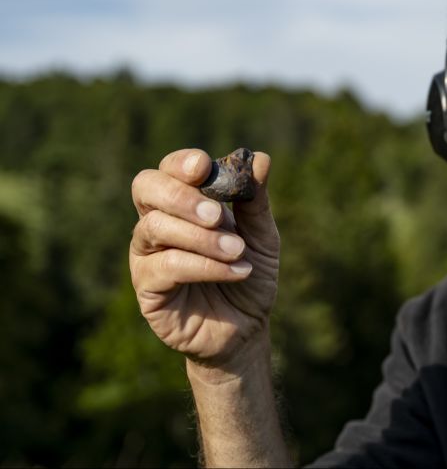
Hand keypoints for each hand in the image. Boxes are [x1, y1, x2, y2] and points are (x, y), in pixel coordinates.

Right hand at [129, 149, 279, 374]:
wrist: (247, 328)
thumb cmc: (249, 274)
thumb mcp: (262, 236)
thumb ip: (256, 200)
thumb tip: (260, 158)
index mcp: (182, 204)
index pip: (168, 170)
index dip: (181, 163)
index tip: (204, 167)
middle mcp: (157, 224)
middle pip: (146, 189)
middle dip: (181, 196)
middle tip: (218, 215)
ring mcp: (147, 256)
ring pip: (155, 227)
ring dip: (202, 238)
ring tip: (239, 251)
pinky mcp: (147, 289)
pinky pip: (165, 267)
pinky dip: (204, 265)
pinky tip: (236, 271)